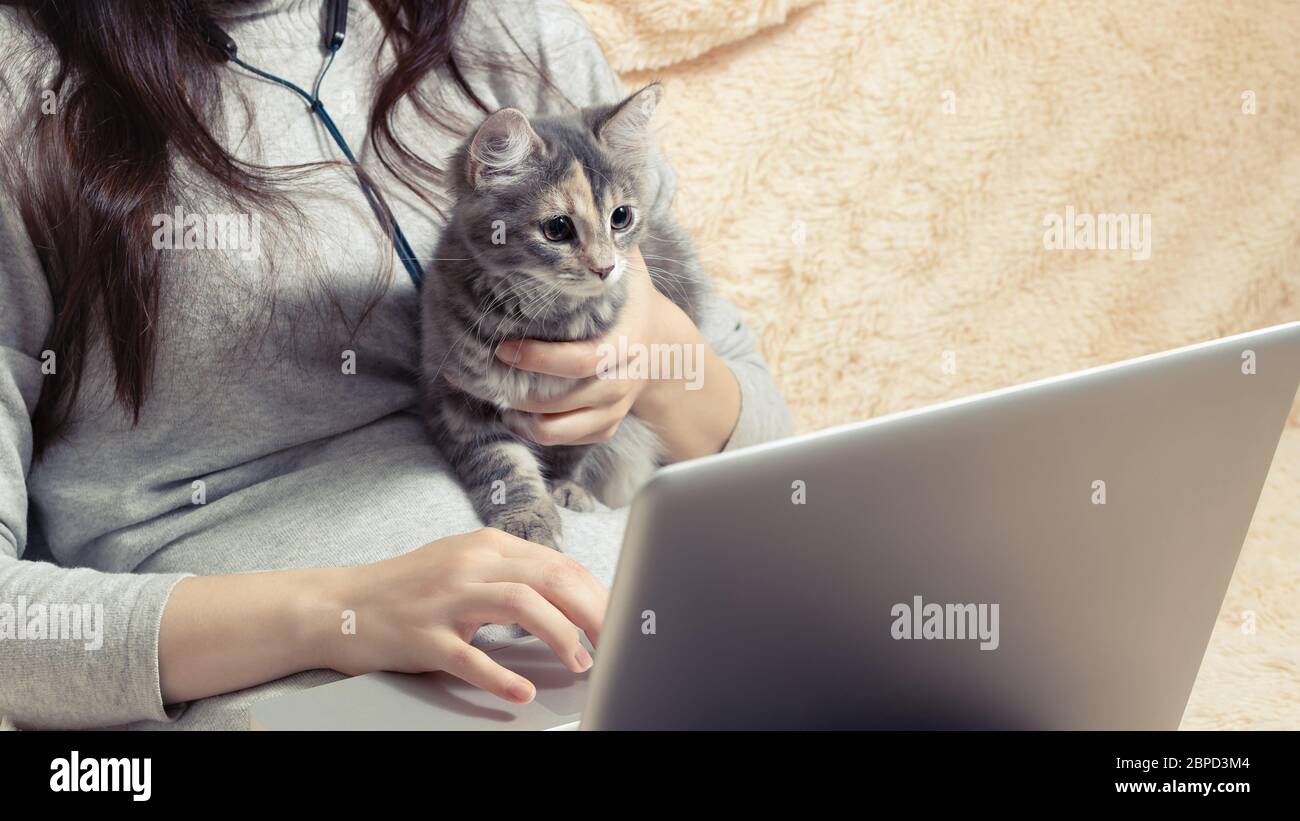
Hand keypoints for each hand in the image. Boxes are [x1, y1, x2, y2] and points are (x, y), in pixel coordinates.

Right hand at [317, 528, 607, 703]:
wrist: (340, 605)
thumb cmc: (410, 589)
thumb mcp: (465, 566)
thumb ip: (513, 574)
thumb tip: (573, 594)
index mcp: (487, 546)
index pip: (557, 564)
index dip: (596, 593)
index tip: (619, 618)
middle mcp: (469, 564)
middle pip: (548, 578)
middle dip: (591, 610)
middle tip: (613, 641)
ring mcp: (445, 599)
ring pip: (518, 605)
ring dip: (558, 635)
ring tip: (579, 662)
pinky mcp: (423, 636)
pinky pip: (469, 656)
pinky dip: (500, 675)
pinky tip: (521, 691)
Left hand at [495, 247, 706, 447]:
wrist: (667, 343)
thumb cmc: (631, 299)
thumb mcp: (629, 267)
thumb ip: (606, 241)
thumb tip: (576, 200)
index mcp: (627, 340)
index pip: (585, 360)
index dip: (541, 360)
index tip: (504, 348)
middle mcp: (624, 377)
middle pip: (570, 398)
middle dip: (523, 392)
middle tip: (487, 373)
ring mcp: (617, 405)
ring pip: (568, 428)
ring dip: (528, 421)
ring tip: (498, 401)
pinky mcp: (610, 423)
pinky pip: (578, 440)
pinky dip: (547, 435)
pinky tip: (520, 418)